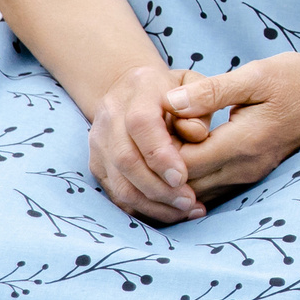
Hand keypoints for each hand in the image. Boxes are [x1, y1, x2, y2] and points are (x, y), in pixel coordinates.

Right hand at [87, 64, 209, 224]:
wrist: (131, 89)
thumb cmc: (174, 91)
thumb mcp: (195, 86)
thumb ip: (202, 104)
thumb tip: (196, 134)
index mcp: (138, 89)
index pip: (140, 124)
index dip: (160, 154)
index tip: (182, 177)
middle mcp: (111, 115)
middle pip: (126, 159)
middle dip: (159, 188)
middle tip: (189, 202)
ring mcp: (99, 141)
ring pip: (118, 183)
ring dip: (152, 204)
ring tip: (184, 210)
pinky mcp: (97, 163)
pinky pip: (115, 193)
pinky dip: (141, 208)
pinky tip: (168, 212)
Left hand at [163, 52, 299, 206]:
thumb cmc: (297, 77)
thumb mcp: (256, 74)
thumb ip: (212, 90)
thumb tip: (170, 102)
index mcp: (245, 143)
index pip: (186, 164)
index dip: (160, 152)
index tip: (150, 126)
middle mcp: (247, 167)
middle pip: (188, 185)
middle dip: (163, 168)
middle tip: (149, 139)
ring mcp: (252, 174)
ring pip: (200, 191)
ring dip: (177, 176)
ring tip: (162, 147)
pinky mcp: (255, 173)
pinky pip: (214, 187)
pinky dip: (193, 178)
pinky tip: (183, 155)